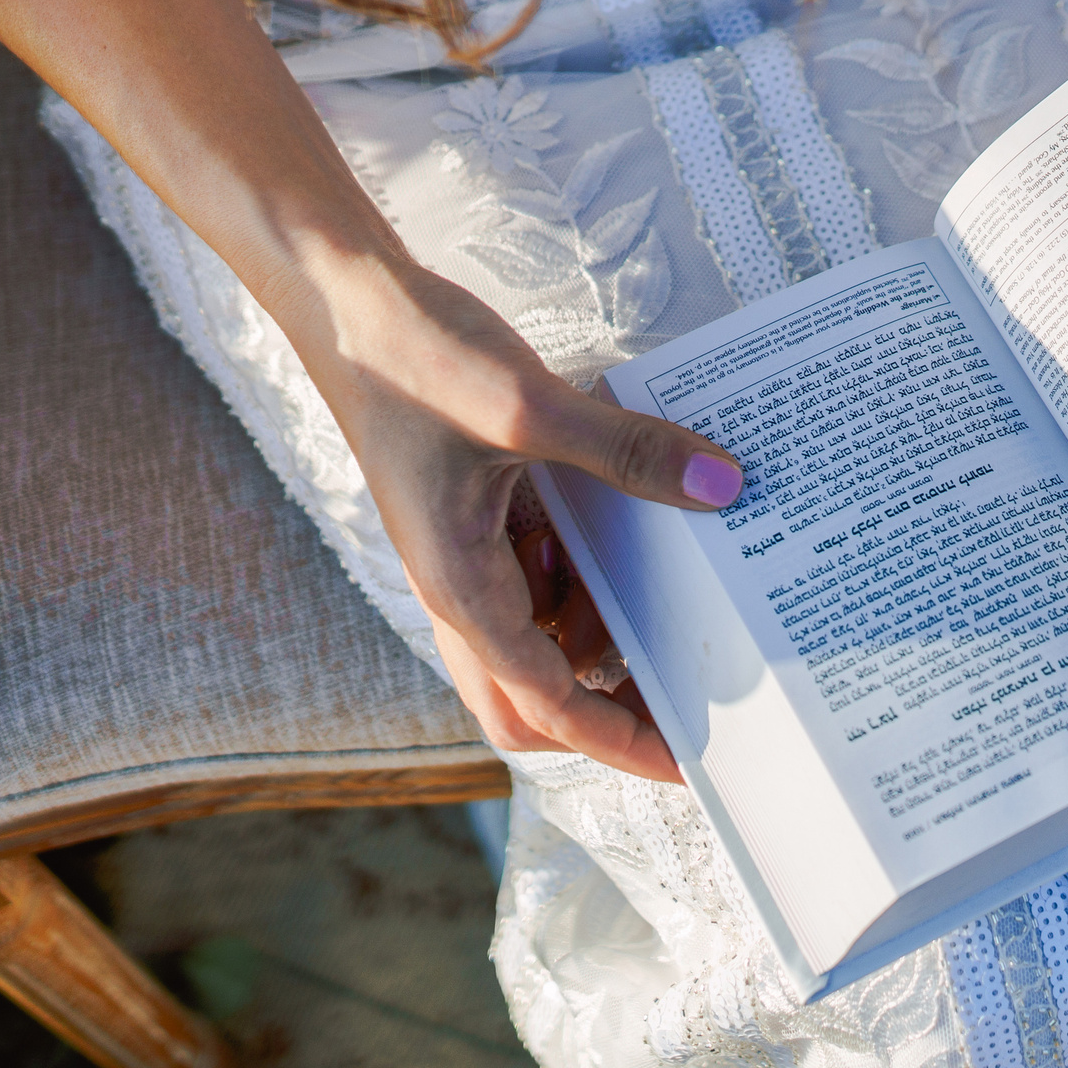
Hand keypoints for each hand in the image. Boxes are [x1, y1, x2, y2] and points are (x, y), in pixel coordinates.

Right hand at [295, 257, 743, 782]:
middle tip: (687, 705)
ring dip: (594, 644)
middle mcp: (456, 589)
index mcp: (462, 588)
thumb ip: (626, 451)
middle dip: (607, 715)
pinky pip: (531, 583)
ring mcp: (461, 557)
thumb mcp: (529, 407)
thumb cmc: (417, 359)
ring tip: (670, 618)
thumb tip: (721, 486)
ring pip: (532, 645)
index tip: (690, 763)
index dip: (623, 740)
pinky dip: (580, 586)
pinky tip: (623, 539)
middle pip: (529, 704)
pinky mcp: (471, 519)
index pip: (548, 706)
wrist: (346, 304)